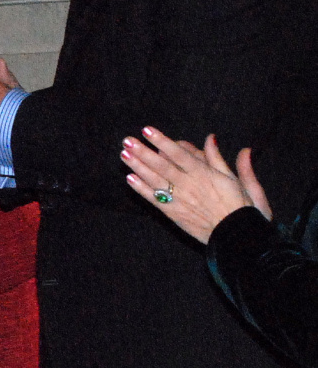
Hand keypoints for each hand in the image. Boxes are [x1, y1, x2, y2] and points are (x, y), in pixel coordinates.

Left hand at [121, 128, 271, 243]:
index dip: (162, 141)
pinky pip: (155, 199)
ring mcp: (179, 200)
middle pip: (162, 165)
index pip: (179, 154)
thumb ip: (220, 158)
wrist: (239, 237)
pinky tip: (129, 178)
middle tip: (127, 140)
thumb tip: (212, 137)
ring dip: (138, 167)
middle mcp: (189, 185)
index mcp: (205, 174)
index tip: (147, 130)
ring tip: (124, 155)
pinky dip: (141, 189)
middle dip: (143, 152)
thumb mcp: (239, 179)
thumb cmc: (242, 207)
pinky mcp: (174, 213)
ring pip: (155, 180)